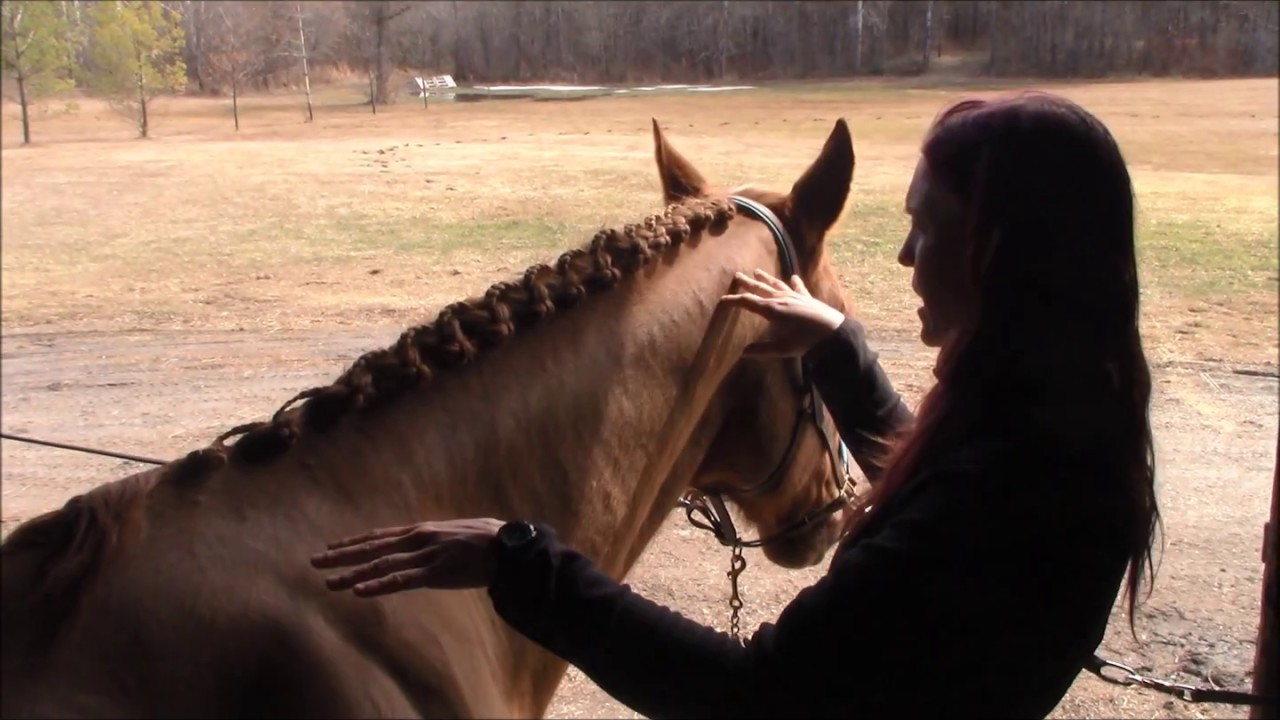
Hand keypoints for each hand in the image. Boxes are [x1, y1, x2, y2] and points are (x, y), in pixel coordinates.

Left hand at [311, 517, 505, 596]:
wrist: (511, 548)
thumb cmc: (493, 539)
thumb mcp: (461, 532)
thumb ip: (443, 537)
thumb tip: (437, 541)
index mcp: (425, 530)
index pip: (381, 536)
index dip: (355, 542)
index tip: (333, 546)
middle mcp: (420, 539)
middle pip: (373, 548)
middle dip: (342, 555)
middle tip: (315, 561)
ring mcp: (426, 556)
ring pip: (381, 566)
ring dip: (352, 574)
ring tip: (328, 582)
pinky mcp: (436, 573)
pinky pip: (401, 581)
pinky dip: (378, 586)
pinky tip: (358, 592)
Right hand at [720, 268, 846, 357]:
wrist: (833, 331)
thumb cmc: (806, 341)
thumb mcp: (783, 349)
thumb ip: (762, 350)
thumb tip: (743, 353)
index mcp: (772, 310)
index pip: (748, 302)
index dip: (734, 301)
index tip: (723, 300)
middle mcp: (781, 299)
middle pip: (760, 289)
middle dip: (747, 283)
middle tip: (737, 275)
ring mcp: (794, 296)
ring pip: (776, 284)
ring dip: (766, 278)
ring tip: (756, 271)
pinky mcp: (807, 298)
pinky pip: (798, 288)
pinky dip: (794, 282)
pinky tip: (793, 277)